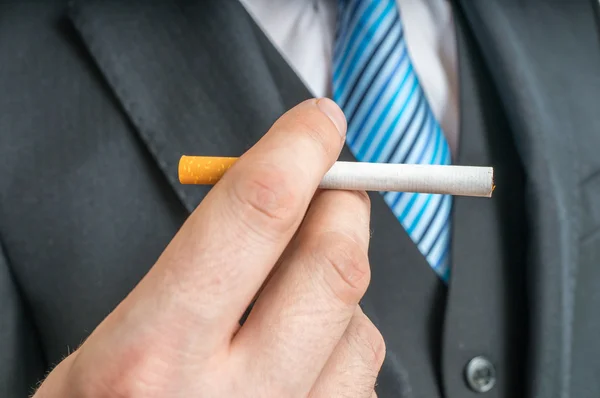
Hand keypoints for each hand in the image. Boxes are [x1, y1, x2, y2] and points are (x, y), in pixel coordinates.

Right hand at [34, 99, 384, 397]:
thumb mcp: (118, 339)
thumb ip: (196, 265)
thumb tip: (269, 200)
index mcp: (155, 354)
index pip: (254, 214)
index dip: (297, 150)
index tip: (319, 123)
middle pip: (334, 263)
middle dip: (343, 204)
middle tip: (334, 185)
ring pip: (363, 328)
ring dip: (342, 291)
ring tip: (299, 295)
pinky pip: (363, 382)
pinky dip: (345, 351)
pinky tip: (306, 359)